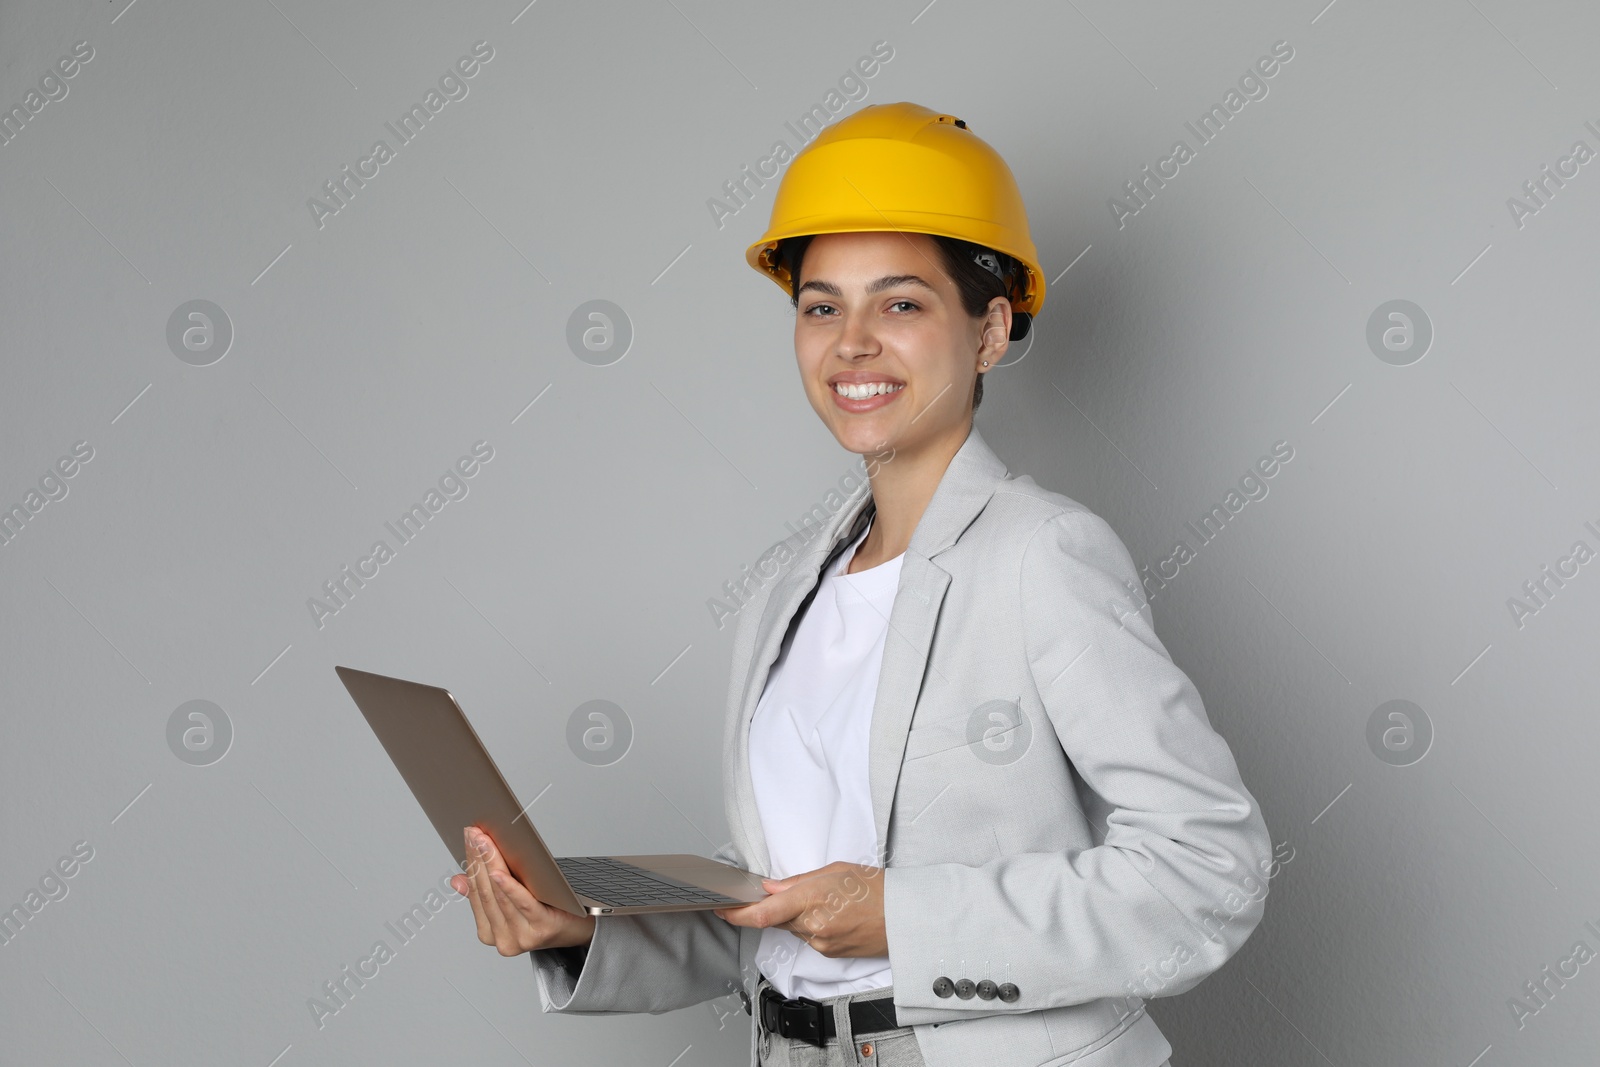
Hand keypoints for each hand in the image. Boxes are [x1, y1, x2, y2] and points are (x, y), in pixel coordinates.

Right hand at [450, 826, 595, 956]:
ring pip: (499, 895)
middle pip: (487, 891)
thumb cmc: (546, 911)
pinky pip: (521, 904)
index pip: (476, 892)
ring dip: (491, 865)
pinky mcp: (540, 929)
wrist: (580, 928)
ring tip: (486, 842)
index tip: (469, 838)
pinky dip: (508, 887)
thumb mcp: (512, 902)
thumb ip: (485, 894)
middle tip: (475, 834)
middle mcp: (502, 940)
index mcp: (489, 933)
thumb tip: (457, 880)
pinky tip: (499, 872)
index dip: (471, 863)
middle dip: (479, 859)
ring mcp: (520, 937)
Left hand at [713, 861, 886, 957]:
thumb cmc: (876, 887)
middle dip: (776, 906)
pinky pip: (808, 937)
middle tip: (797, 891)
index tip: (723, 908)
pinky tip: (833, 914)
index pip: (762, 913)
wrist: (905, 917)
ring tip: (827, 900)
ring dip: (798, 915)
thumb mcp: (836, 870)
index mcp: (812, 899)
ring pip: (793, 928)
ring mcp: (821, 943)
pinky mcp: (829, 954)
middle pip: (776, 919)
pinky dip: (812, 925)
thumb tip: (771, 888)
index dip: (737, 914)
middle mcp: (813, 925)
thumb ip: (798, 881)